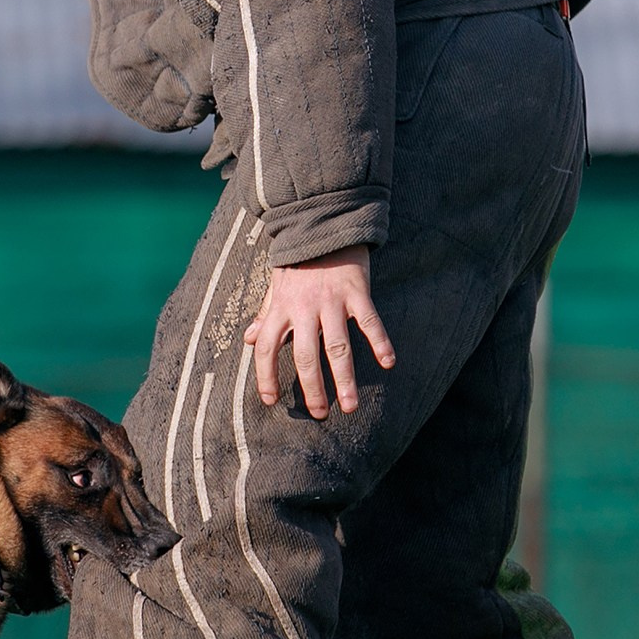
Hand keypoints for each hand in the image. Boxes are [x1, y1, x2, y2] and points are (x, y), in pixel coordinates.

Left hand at [243, 245, 396, 417]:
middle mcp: (304, 309)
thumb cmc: (298, 261)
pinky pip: (369, 321)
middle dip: (312, 389)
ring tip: (349, 405)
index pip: (267, 350)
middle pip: (307, 357)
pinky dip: (379, 342)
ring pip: (338, 348)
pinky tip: (388, 362)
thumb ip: (266, 315)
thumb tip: (250, 340)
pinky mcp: (356, 292)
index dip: (266, 377)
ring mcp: (331, 301)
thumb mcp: (276, 287)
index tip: (272, 401)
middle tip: (320, 413)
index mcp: (281, 309)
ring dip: (344, 379)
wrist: (324, 225)